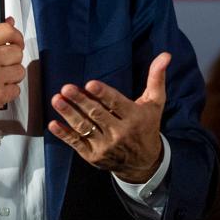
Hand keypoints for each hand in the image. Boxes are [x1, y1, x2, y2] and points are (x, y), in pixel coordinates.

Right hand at [0, 18, 24, 126]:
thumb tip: (9, 22)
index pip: (8, 31)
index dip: (16, 36)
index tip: (17, 41)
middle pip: (17, 52)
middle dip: (11, 58)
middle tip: (2, 63)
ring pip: (19, 70)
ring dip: (11, 75)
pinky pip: (16, 89)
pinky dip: (9, 90)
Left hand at [48, 52, 170, 182]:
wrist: (144, 163)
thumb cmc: (148, 125)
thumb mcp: (155, 102)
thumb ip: (156, 78)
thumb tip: (165, 55)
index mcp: (135, 117)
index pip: (117, 104)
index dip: (103, 94)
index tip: (90, 84)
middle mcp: (120, 133)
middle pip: (97, 115)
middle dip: (80, 101)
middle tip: (66, 88)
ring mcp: (106, 146)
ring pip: (85, 128)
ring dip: (69, 114)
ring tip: (56, 100)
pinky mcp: (94, 156)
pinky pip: (77, 143)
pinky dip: (64, 134)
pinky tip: (54, 123)